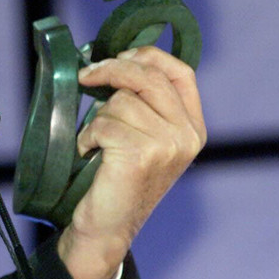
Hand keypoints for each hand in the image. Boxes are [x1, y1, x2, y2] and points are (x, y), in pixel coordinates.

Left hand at [57, 46, 206, 278]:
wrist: (108, 224)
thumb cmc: (117, 174)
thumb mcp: (142, 134)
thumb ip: (142, 101)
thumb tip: (111, 59)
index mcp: (193, 126)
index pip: (180, 72)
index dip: (147, 55)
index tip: (119, 54)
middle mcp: (187, 135)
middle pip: (148, 77)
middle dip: (111, 69)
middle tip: (85, 75)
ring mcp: (168, 146)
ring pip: (120, 101)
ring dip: (97, 117)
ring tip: (97, 142)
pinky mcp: (141, 155)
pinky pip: (103, 123)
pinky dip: (87, 136)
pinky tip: (90, 153)